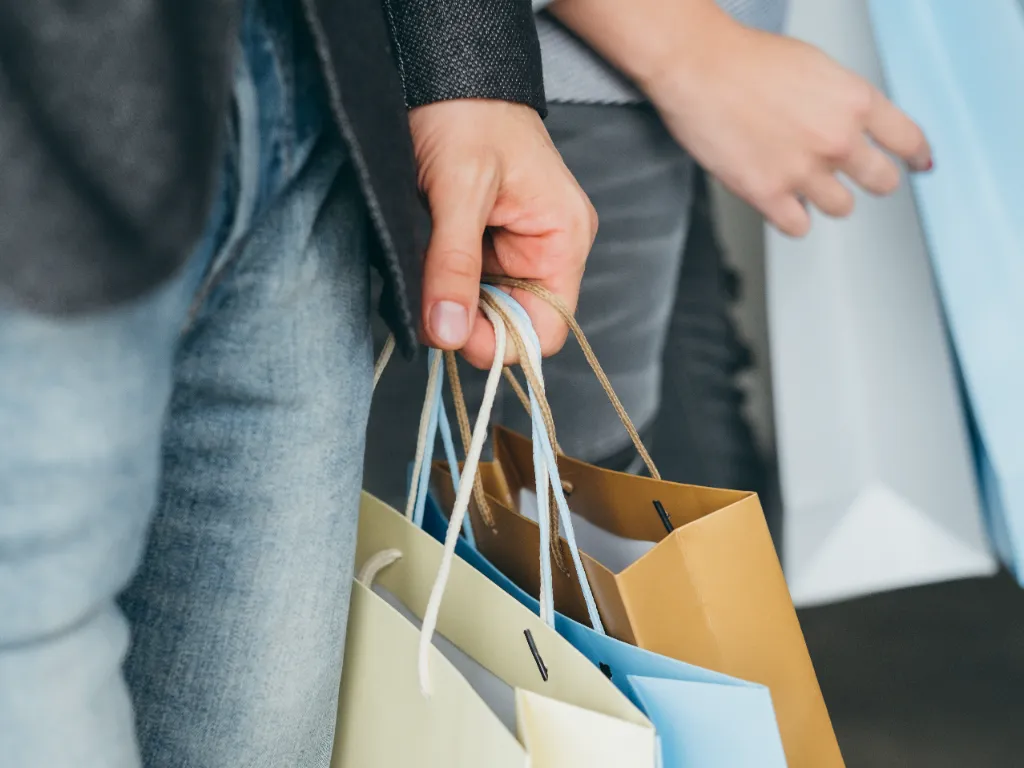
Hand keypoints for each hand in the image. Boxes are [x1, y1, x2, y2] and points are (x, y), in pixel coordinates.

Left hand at [408, 99, 597, 367]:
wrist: (446, 70)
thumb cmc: (467, 112)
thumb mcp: (458, 188)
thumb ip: (453, 264)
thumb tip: (447, 332)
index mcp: (563, 239)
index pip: (545, 328)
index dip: (500, 341)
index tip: (450, 330)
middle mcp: (546, 249)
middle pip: (512, 323)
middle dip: (468, 321)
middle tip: (427, 301)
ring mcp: (514, 248)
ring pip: (483, 307)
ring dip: (450, 302)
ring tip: (423, 268)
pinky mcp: (485, 243)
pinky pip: (465, 284)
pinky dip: (440, 283)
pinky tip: (424, 261)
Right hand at [642, 15, 931, 235]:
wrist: (698, 68)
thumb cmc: (746, 60)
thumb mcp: (817, 69)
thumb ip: (843, 102)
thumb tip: (855, 128)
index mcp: (856, 102)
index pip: (908, 140)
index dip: (916, 156)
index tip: (919, 165)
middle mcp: (837, 140)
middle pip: (882, 182)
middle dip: (872, 180)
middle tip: (856, 178)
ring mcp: (804, 172)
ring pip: (841, 208)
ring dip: (826, 198)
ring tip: (802, 181)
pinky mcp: (768, 195)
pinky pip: (798, 226)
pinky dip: (791, 216)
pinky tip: (779, 199)